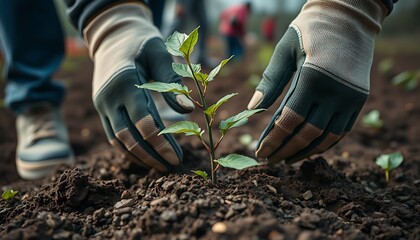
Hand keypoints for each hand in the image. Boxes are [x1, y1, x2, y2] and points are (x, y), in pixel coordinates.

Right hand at [84, 3, 193, 171]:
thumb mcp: (160, 53)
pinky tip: (145, 157)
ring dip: (138, 157)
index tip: (178, 158)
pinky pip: (112, 135)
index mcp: (124, 81)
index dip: (161, 143)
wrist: (114, 36)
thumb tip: (189, 110)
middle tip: (172, 166)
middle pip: (128, 136)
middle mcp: (108, 96)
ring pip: (117, 140)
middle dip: (151, 155)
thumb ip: (172, 80)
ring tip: (160, 167)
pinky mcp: (101, 109)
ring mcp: (101, 104)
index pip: (144, 121)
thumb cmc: (143, 43)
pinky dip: (127, 149)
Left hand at [247, 0, 386, 163]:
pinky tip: (309, 148)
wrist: (349, 18)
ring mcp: (351, 98)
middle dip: (285, 150)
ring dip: (305, 152)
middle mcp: (336, 91)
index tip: (260, 152)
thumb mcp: (285, 49)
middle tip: (270, 161)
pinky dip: (324, 143)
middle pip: (307, 134)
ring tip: (287, 159)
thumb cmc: (310, 30)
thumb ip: (270, 80)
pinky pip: (341, 131)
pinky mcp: (359, 100)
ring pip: (326, 137)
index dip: (273, 140)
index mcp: (313, 77)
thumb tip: (252, 108)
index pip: (289, 120)